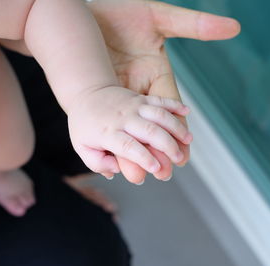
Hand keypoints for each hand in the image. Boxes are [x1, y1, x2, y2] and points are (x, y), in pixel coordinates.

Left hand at [67, 86, 189, 175]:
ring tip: (188, 139)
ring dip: (175, 126)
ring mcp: (133, 106)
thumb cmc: (84, 124)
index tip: (156, 169)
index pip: (128, 147)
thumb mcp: (82, 147)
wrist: (85, 91)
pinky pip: (159, 99)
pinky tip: (187, 111)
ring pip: (158, 114)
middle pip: (149, 131)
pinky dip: (174, 104)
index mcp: (108, 133)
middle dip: (167, 145)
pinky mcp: (140, 98)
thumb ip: (97, 163)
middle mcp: (123, 118)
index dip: (144, 158)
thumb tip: (115, 171)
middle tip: (178, 159)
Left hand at [89, 0, 239, 183]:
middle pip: (152, 124)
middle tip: (161, 172)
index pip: (172, 109)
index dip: (178, 132)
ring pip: (131, 128)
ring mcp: (120, 94)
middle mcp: (140, 89)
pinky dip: (112, 137)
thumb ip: (194, 25)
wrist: (88, 12)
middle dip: (157, 148)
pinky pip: (109, 120)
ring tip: (136, 173)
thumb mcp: (159, 18)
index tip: (183, 155)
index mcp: (157, 75)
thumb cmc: (123, 9)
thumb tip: (234, 28)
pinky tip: (112, 157)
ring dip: (134, 150)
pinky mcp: (102, 94)